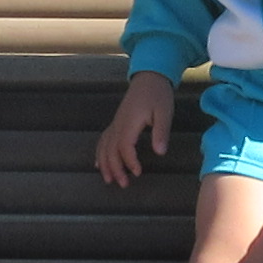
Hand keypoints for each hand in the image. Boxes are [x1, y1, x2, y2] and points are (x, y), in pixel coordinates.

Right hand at [95, 71, 174, 186]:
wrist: (149, 77)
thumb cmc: (158, 95)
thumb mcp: (164, 112)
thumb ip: (161, 132)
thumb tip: (160, 152)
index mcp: (130, 123)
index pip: (125, 147)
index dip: (129, 162)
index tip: (138, 173)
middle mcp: (118, 124)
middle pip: (111, 150)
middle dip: (115, 169)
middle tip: (123, 185)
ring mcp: (115, 123)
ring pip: (104, 146)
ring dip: (105, 164)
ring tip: (109, 180)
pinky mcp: (116, 122)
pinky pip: (103, 139)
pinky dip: (99, 153)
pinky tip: (98, 164)